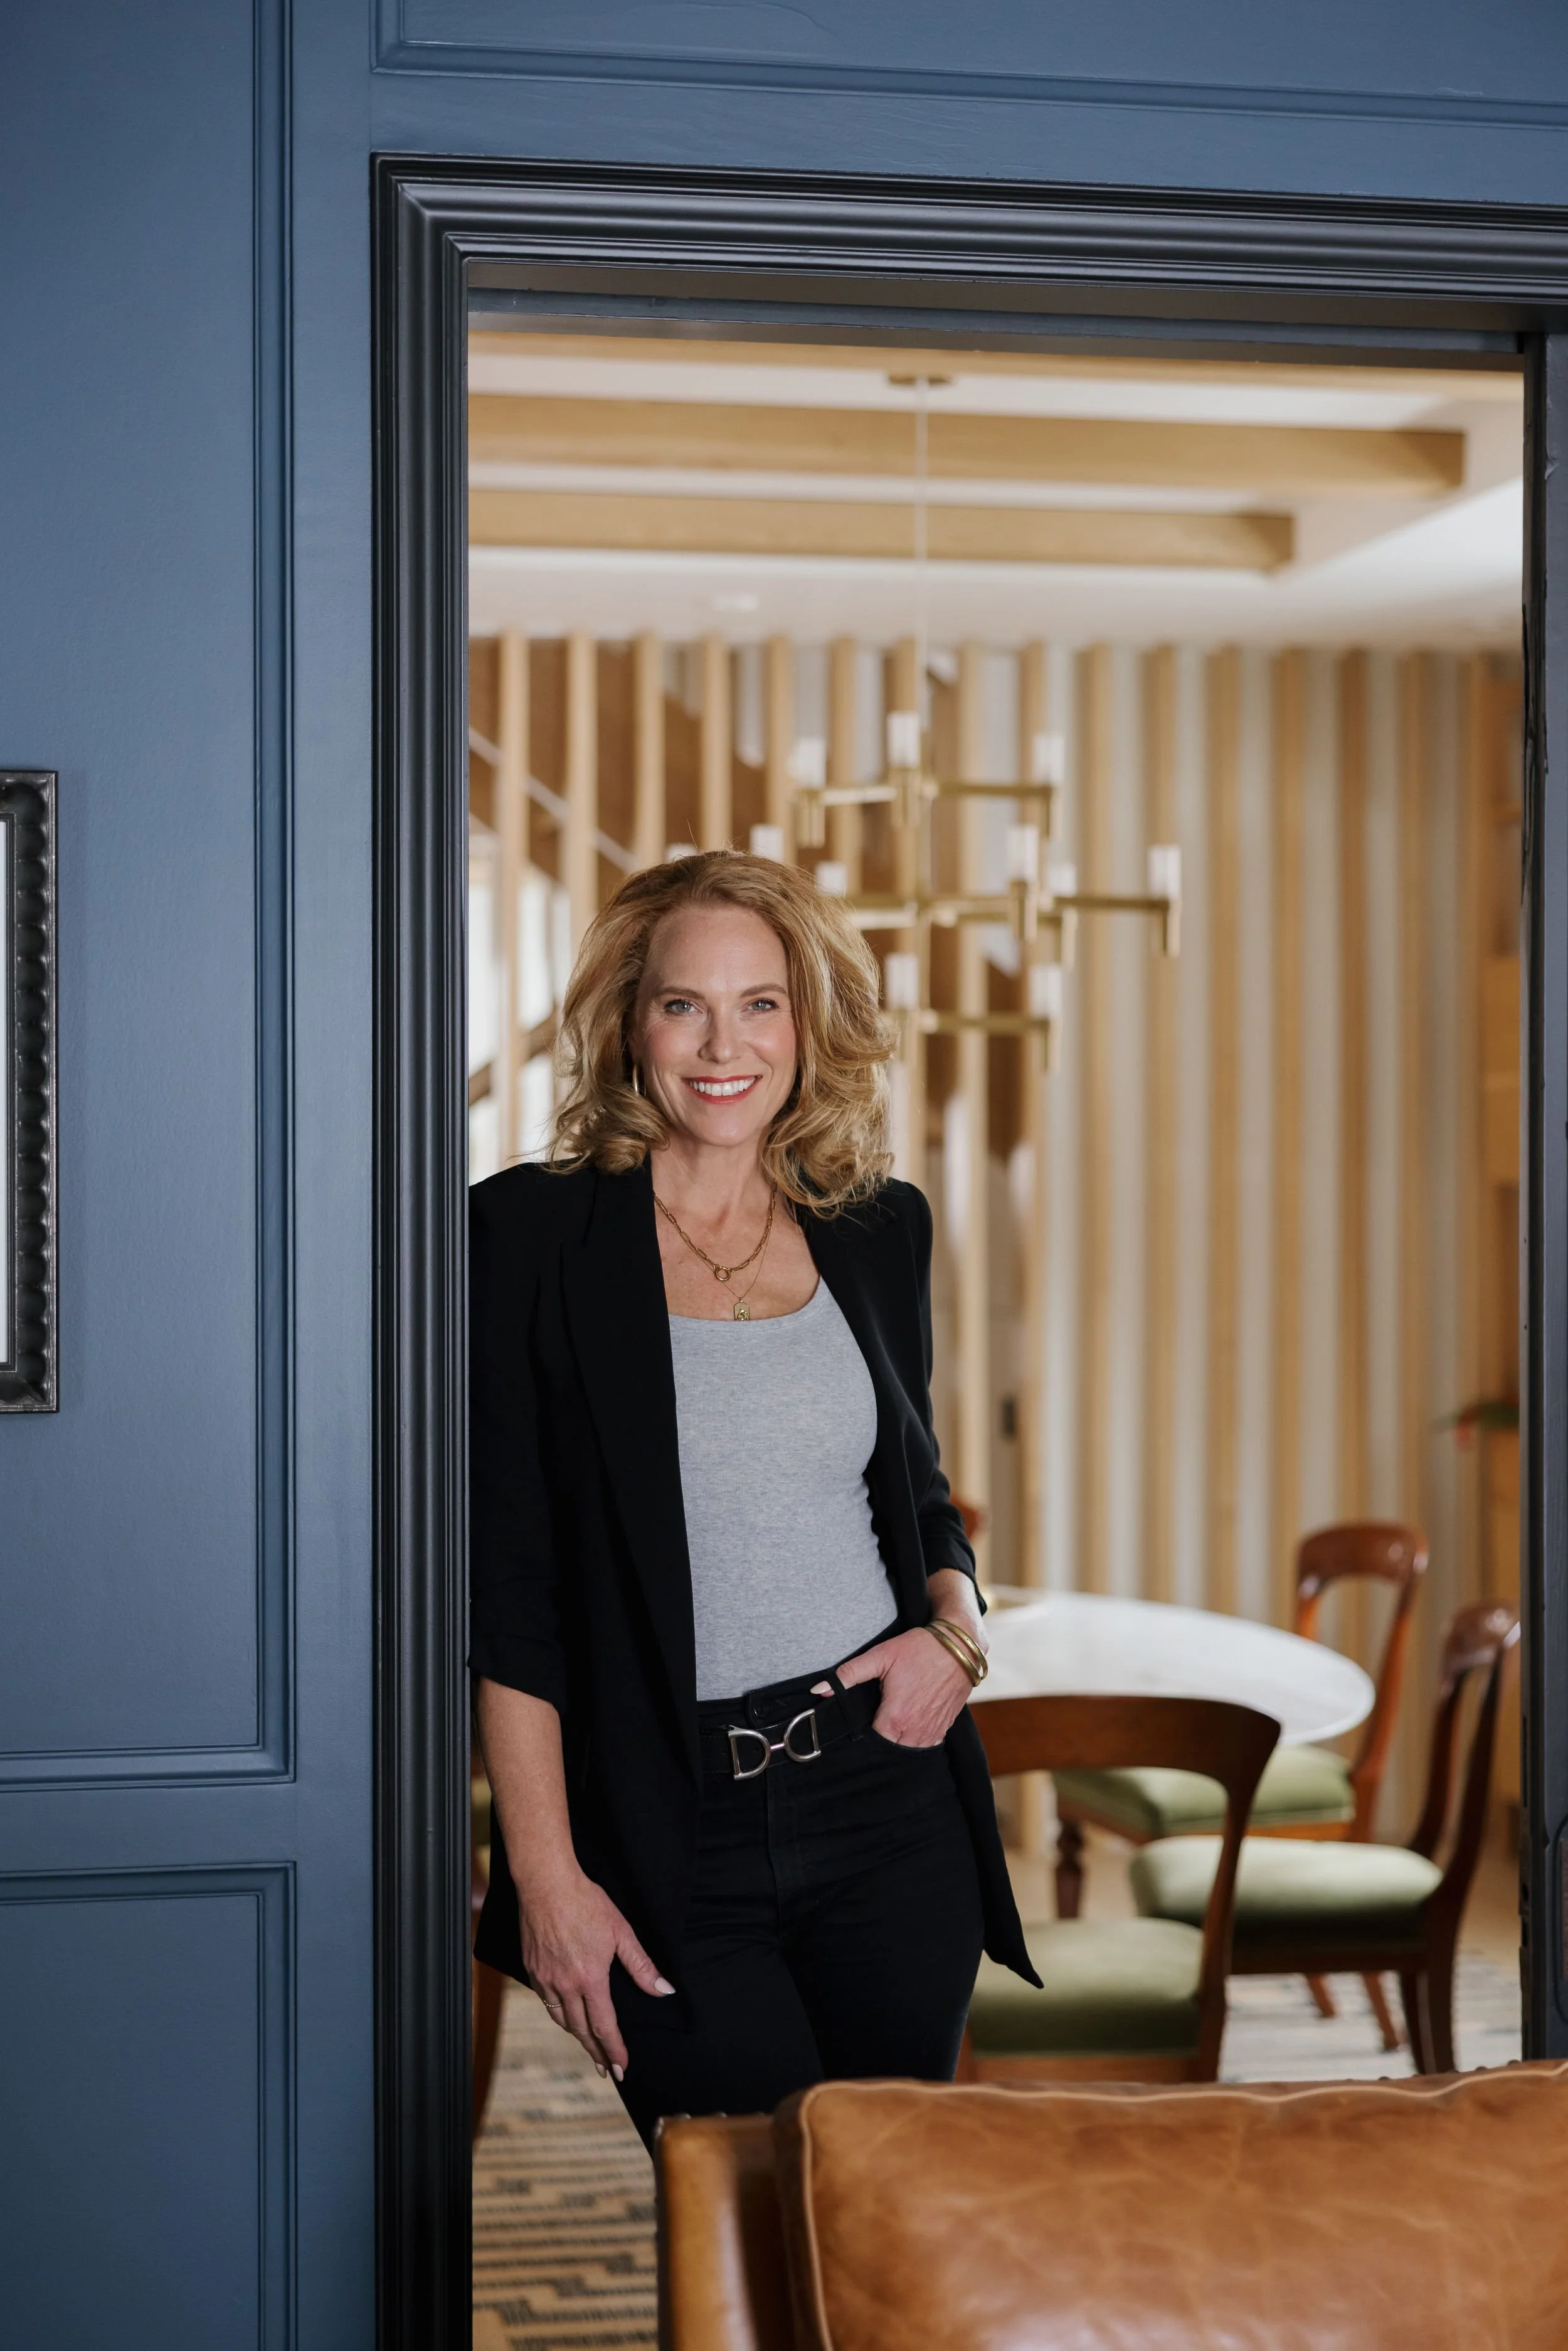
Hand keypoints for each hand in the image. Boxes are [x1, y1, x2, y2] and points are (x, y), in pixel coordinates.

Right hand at [515, 1863, 673, 2079]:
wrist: (546, 1883)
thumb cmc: (586, 1902)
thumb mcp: (620, 1931)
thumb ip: (641, 1965)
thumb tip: (664, 1990)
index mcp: (590, 1979)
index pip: (604, 2026)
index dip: (614, 2049)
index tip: (622, 2068)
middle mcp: (565, 1985)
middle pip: (581, 2030)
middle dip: (595, 2052)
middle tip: (606, 2069)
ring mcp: (545, 1978)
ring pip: (561, 2018)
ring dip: (577, 2035)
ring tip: (589, 2045)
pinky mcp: (532, 1969)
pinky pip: (546, 2001)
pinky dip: (558, 2013)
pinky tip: (565, 2013)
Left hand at [831, 1616, 978, 1747]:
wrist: (959, 1646)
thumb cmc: (919, 1649)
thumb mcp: (880, 1656)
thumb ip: (848, 1675)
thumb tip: (819, 1691)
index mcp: (896, 1717)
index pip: (872, 1743)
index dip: (863, 1736)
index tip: (860, 1724)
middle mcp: (915, 1730)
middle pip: (890, 1749)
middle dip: (881, 1741)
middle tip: (875, 1721)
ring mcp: (933, 1731)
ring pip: (910, 1750)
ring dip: (899, 1741)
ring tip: (893, 1723)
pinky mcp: (945, 1727)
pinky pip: (927, 1744)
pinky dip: (917, 1739)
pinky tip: (911, 1724)